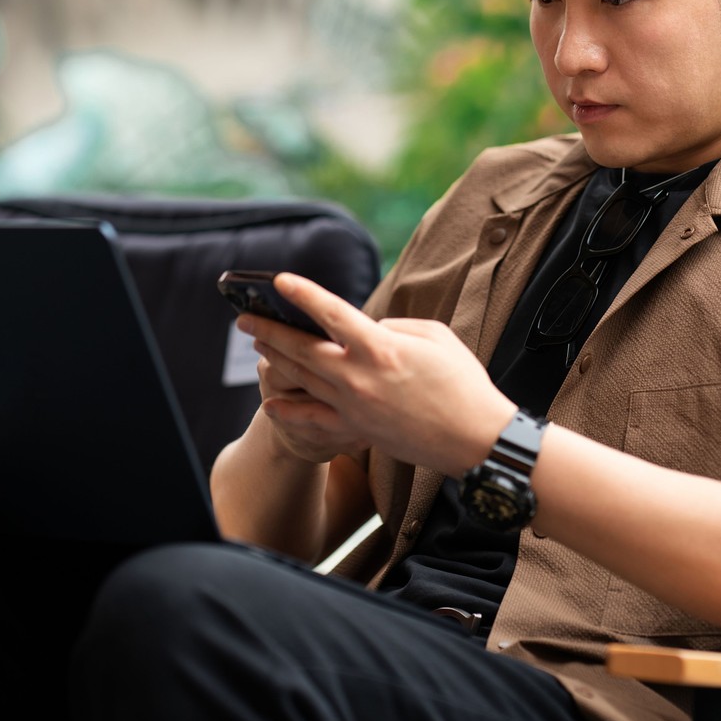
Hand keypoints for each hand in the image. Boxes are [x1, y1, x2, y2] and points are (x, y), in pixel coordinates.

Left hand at [238, 274, 517, 476]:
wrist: (475, 439)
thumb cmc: (463, 384)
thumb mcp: (435, 337)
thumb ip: (395, 326)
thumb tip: (369, 329)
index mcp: (381, 347)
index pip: (331, 312)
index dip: (302, 294)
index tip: (280, 280)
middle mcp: (360, 376)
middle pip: (302, 348)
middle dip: (270, 330)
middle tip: (245, 318)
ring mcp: (354, 406)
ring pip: (303, 378)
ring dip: (276, 359)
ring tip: (259, 343)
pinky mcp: (358, 429)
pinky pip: (313, 419)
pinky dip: (289, 410)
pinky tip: (270, 402)